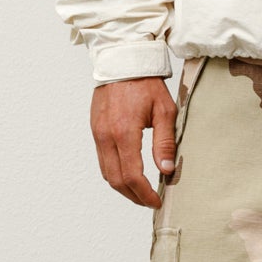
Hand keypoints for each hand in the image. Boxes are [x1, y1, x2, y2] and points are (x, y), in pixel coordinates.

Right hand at [90, 76, 177, 207]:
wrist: (122, 60)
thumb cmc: (146, 83)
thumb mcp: (165, 110)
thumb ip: (165, 142)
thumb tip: (166, 171)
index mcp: (124, 132)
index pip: (132, 175)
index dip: (144, 193)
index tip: (157, 200)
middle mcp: (106, 136)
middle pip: (116, 180)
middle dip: (134, 196)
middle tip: (150, 201)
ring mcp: (97, 133)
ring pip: (106, 173)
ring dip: (123, 187)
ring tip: (141, 192)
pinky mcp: (95, 130)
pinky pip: (102, 160)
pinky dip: (115, 173)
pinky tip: (129, 175)